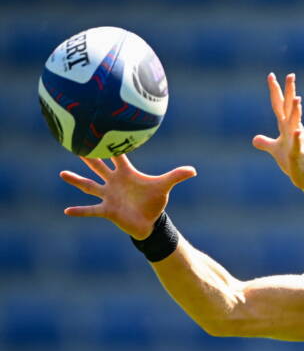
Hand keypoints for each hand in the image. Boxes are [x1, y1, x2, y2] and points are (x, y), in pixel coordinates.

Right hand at [60, 154, 195, 238]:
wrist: (150, 222)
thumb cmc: (155, 201)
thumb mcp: (164, 186)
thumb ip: (176, 176)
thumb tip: (194, 170)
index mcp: (126, 173)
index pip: (116, 155)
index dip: (110, 143)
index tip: (99, 128)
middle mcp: (114, 182)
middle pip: (98, 166)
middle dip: (88, 156)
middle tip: (74, 143)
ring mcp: (108, 195)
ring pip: (89, 186)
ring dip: (76, 181)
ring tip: (62, 173)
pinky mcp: (107, 210)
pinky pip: (91, 210)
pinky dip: (80, 211)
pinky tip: (67, 211)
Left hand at [252, 72, 303, 187]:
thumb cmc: (294, 163)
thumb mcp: (275, 151)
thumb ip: (265, 143)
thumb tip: (255, 139)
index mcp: (286, 126)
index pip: (279, 105)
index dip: (275, 91)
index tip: (271, 75)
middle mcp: (293, 130)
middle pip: (290, 107)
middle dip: (290, 92)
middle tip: (291, 75)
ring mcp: (297, 141)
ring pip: (296, 123)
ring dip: (297, 111)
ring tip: (298, 98)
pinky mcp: (299, 155)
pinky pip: (298, 145)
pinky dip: (297, 138)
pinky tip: (298, 131)